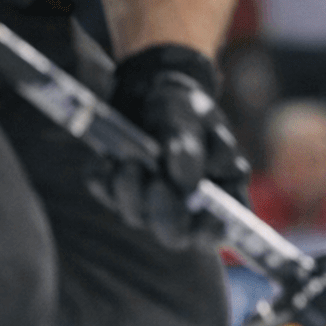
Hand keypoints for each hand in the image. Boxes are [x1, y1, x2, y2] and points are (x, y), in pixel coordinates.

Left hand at [94, 43, 249, 249]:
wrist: (147, 89)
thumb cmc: (183, 105)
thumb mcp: (191, 115)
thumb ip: (190, 146)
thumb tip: (185, 180)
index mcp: (220, 195)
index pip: (218, 231)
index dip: (210, 229)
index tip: (195, 202)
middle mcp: (187, 209)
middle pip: (175, 236)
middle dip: (164, 212)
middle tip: (157, 181)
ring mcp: (150, 204)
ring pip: (136, 217)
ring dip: (130, 190)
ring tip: (131, 156)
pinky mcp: (118, 193)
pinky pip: (106, 194)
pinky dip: (105, 176)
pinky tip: (111, 156)